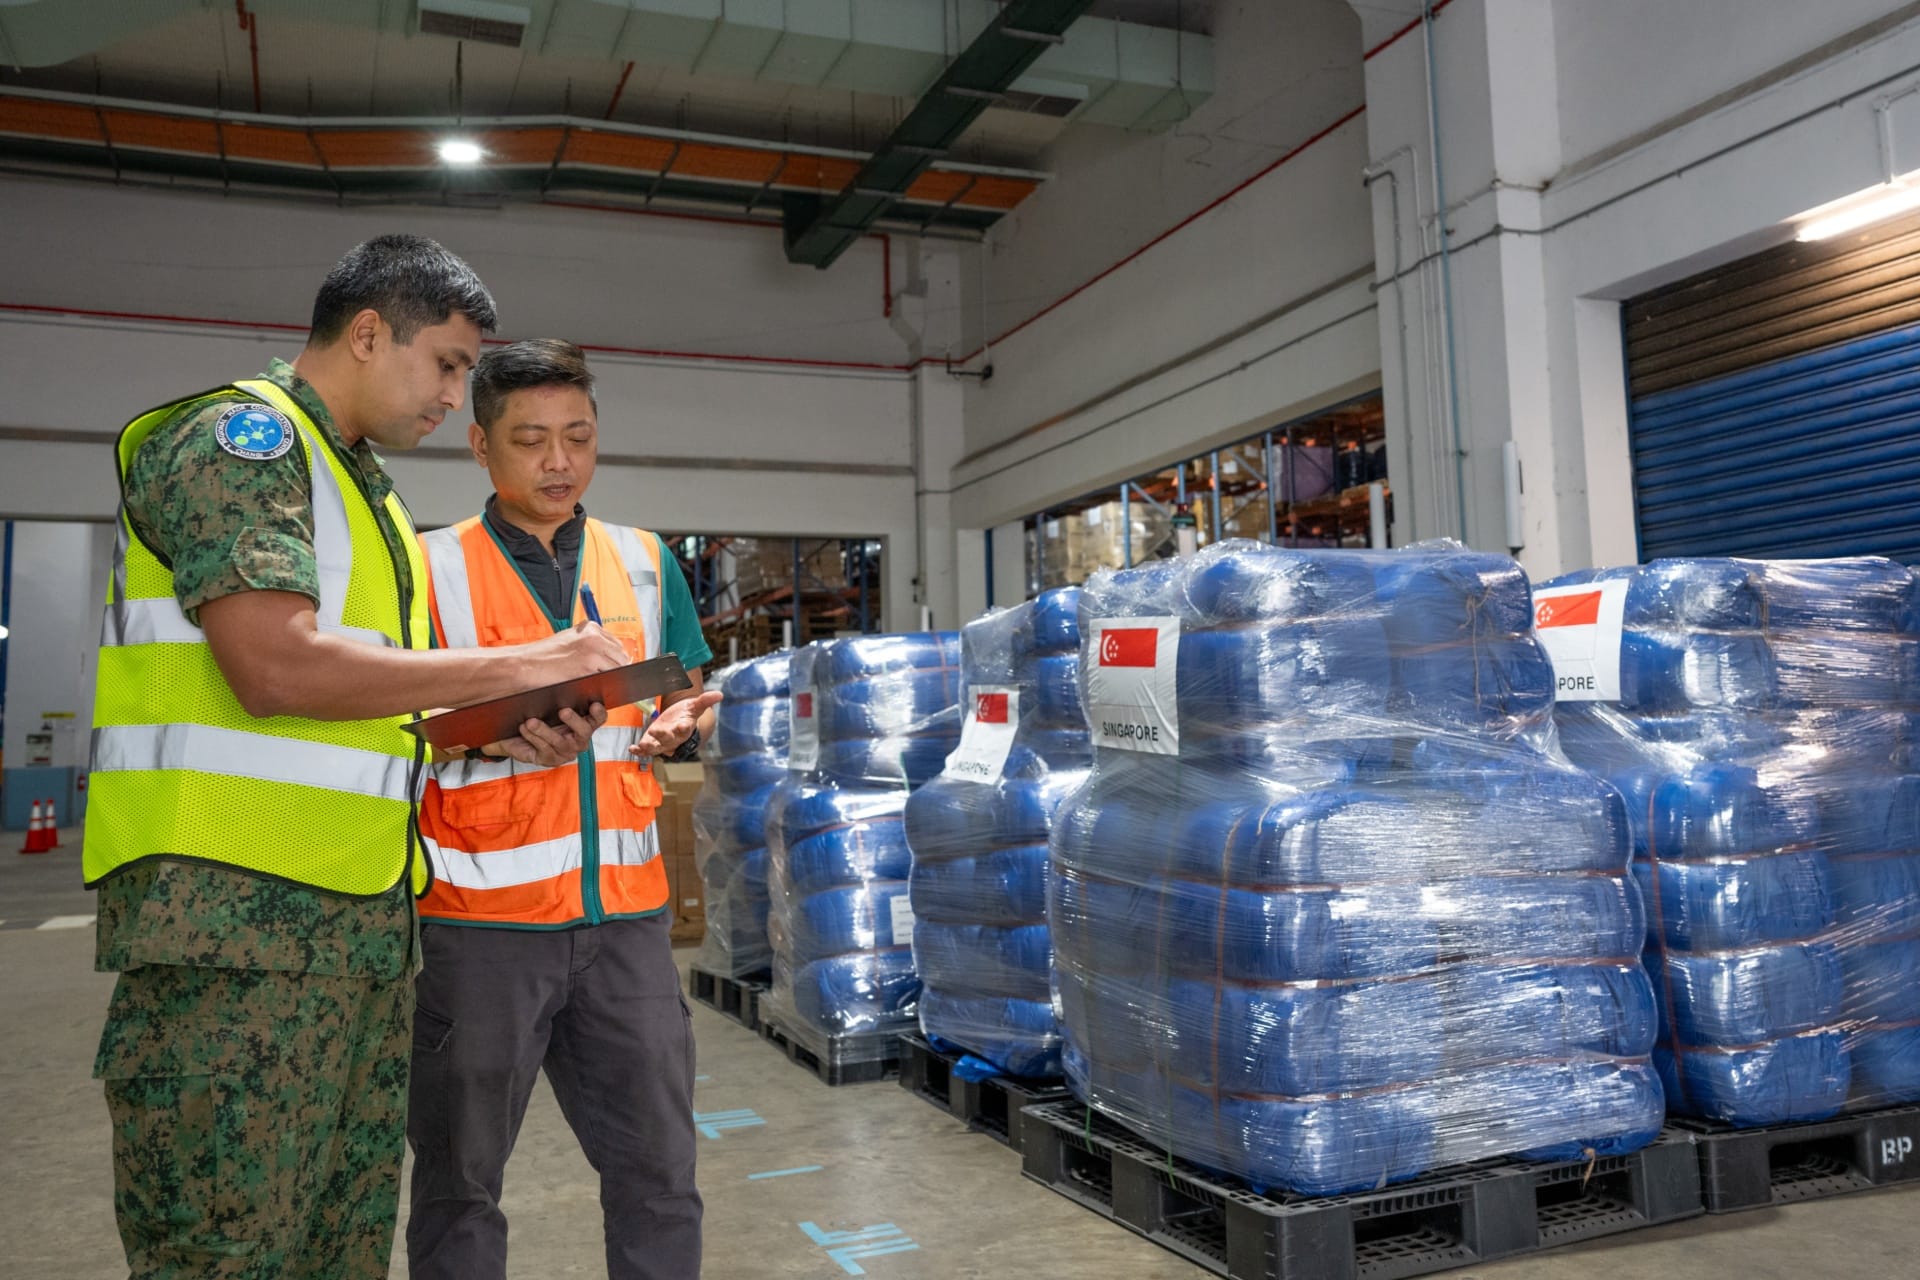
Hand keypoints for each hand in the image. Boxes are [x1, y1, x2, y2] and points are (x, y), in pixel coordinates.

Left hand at [487, 703, 606, 767]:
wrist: (516, 736)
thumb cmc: (538, 715)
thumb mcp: (549, 703)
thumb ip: (560, 694)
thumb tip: (563, 673)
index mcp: (584, 723)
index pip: (598, 719)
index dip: (598, 712)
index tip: (594, 704)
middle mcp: (578, 740)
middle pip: (584, 732)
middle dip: (574, 721)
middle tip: (563, 711)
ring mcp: (565, 752)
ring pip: (560, 742)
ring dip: (545, 731)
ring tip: (531, 721)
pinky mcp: (550, 760)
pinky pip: (544, 749)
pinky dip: (533, 737)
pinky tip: (524, 728)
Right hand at [531, 621, 628, 682]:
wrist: (525, 665)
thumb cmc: (543, 655)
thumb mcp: (569, 640)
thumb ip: (590, 643)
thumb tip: (611, 657)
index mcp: (590, 627)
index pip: (617, 645)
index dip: (615, 659)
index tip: (611, 667)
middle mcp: (594, 638)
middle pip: (621, 657)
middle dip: (616, 669)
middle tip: (605, 679)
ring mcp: (592, 653)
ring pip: (617, 670)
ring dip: (610, 678)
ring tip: (596, 682)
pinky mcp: (587, 670)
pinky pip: (606, 680)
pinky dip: (601, 685)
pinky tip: (591, 687)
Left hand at [629, 690, 722, 760]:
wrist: (678, 723)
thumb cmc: (686, 715)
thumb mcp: (695, 706)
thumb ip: (705, 700)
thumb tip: (719, 694)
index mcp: (685, 728)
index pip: (686, 728)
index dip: (684, 727)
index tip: (683, 725)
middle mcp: (674, 737)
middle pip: (669, 738)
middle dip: (662, 736)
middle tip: (656, 731)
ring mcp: (662, 742)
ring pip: (656, 747)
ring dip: (649, 747)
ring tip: (643, 745)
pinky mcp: (652, 742)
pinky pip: (645, 750)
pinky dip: (639, 751)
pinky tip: (632, 749)